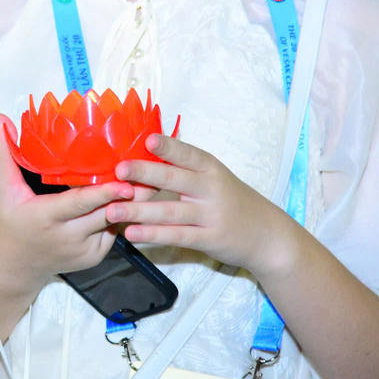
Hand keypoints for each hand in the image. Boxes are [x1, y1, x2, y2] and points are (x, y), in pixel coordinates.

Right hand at [0, 114, 134, 298]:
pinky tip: (135, 197)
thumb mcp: (2, 190)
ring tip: (151, 179)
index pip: (79, 204)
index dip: (103, 194)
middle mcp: (68, 237)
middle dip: (129, 194)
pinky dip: (122, 214)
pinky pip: (112, 231)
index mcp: (46, 218)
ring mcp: (84, 250)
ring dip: (132, 203)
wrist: (14, 268)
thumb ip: (4, 154)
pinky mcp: (94, 257)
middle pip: (105, 213)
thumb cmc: (7, 224)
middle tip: (151, 171)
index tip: (125, 182)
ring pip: (114, 222)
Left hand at [105, 133, 295, 276]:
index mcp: (210, 168)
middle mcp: (210, 189)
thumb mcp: (214, 177)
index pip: (187, 154)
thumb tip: (143, 154)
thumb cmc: (231, 200)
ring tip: (112, 211)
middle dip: (145, 173)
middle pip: (174, 179)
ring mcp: (210, 215)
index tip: (147, 139)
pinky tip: (132, 234)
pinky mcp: (209, 239)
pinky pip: (177, 236)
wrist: (267, 235)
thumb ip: (184, 169)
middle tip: (118, 170)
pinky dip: (153, 235)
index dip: (169, 146)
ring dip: (139, 211)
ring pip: (170, 211)